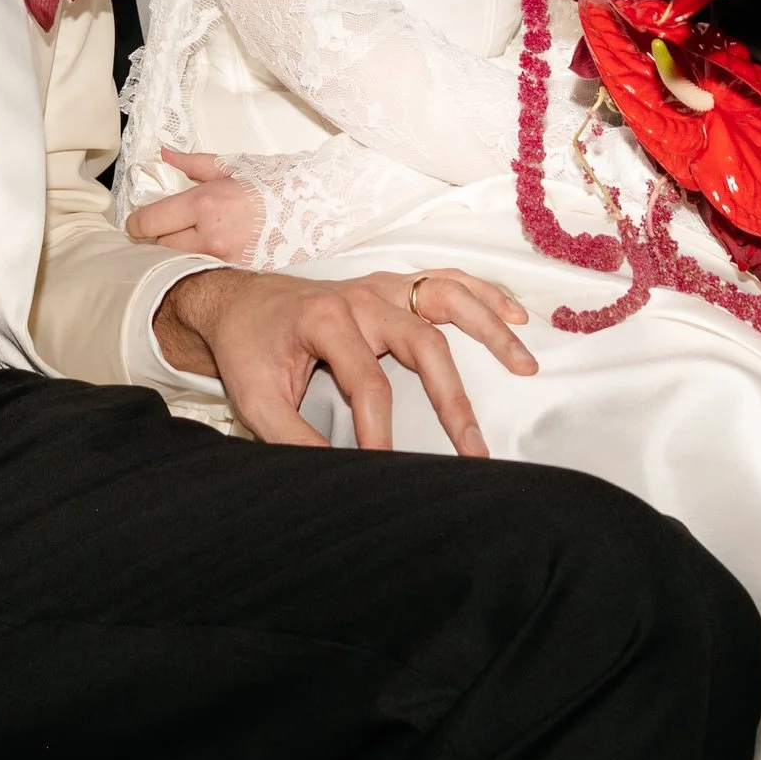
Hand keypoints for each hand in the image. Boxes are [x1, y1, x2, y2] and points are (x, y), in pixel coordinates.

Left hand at [126, 149, 267, 262]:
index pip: (149, 222)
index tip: (136, 222)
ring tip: (185, 242)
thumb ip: (193, 164)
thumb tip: (164, 154)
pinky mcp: (240, 276)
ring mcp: (226, 261)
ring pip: (179, 265)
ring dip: (176, 255)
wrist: (320, 206)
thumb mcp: (233, 166)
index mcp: (204, 204)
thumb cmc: (278, 181)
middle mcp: (211, 237)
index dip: (135, 223)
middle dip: (156, 239)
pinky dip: (199, 265)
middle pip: (159, 248)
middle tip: (162, 230)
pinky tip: (207, 255)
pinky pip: (206, 273)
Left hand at [152, 265, 536, 457]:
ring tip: (525, 363)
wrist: (236, 303)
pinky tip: (516, 317)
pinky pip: (445, 282)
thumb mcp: (255, 400)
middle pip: (421, 341)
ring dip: (489, 328)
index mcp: (324, 319)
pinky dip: (483, 295)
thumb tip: (336, 478)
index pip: (366, 383)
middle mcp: (360, 297)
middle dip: (452, 397)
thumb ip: (293, 440)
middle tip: (474, 447)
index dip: (377, 431)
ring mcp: (380, 287)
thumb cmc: (248, 350)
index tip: (385, 468)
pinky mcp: (391, 287)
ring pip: (445, 298)